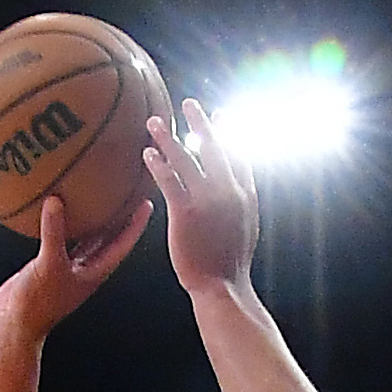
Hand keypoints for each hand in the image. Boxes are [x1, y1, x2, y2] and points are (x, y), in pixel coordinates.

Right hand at [0, 189, 157, 338]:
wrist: (15, 324)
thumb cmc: (37, 304)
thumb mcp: (48, 265)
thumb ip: (54, 233)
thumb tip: (56, 201)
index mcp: (94, 273)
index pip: (122, 245)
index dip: (135, 225)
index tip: (146, 204)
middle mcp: (86, 270)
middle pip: (109, 240)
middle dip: (121, 219)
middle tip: (129, 194)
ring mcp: (69, 268)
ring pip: (88, 240)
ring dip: (95, 221)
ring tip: (101, 197)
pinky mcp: (51, 265)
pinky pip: (63, 240)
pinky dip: (65, 225)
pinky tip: (60, 210)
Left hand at [139, 103, 258, 293]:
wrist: (222, 287)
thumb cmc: (229, 265)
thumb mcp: (245, 229)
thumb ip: (240, 205)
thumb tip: (236, 192)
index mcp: (245, 196)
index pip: (238, 156)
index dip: (229, 133)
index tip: (221, 115)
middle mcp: (229, 192)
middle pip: (215, 148)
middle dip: (202, 123)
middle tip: (190, 104)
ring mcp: (208, 200)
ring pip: (188, 159)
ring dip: (169, 136)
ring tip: (155, 121)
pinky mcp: (186, 212)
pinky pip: (170, 179)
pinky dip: (158, 163)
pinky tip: (147, 152)